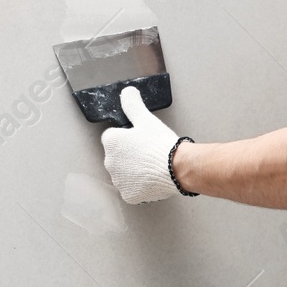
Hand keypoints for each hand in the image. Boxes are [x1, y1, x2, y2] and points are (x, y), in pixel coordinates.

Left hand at [100, 86, 180, 203]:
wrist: (177, 168)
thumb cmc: (161, 144)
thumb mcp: (146, 119)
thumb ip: (132, 104)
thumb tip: (127, 92)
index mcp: (111, 142)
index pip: (113, 136)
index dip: (128, 136)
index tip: (141, 139)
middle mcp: (110, 162)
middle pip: (118, 156)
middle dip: (129, 154)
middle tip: (149, 152)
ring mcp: (119, 181)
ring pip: (124, 173)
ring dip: (134, 170)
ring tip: (153, 165)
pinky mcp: (129, 195)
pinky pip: (132, 189)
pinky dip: (140, 186)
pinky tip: (152, 179)